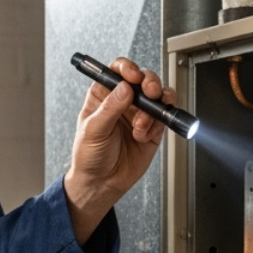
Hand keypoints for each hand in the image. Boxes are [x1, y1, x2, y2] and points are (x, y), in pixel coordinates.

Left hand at [63, 57, 170, 243]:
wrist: (102, 184)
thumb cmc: (89, 157)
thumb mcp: (92, 131)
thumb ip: (109, 109)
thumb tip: (124, 88)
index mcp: (103, 96)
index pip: (117, 71)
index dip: (128, 69)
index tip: (133, 76)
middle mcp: (123, 102)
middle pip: (143, 79)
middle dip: (150, 83)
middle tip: (150, 92)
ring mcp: (139, 114)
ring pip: (157, 96)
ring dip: (156, 104)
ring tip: (145, 120)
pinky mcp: (153, 129)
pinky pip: (163, 117)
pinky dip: (157, 124)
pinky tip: (143, 135)